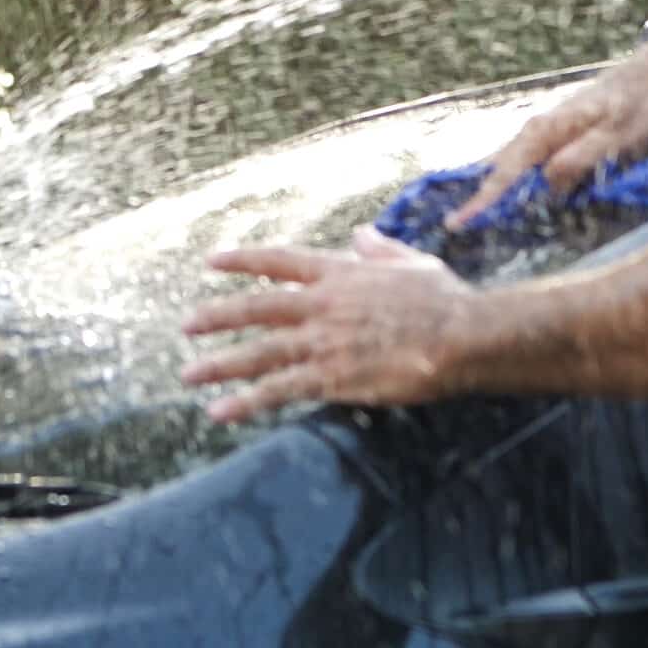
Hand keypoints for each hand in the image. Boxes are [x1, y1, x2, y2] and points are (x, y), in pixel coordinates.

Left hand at [181, 229, 476, 423]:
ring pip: (259, 352)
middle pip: (256, 308)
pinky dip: (247, 402)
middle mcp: (322, 305)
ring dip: (220, 364)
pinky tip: (221, 413)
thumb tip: (361, 234)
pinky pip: (279, 391)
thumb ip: (380, 248)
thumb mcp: (412, 260)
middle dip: (217, 317)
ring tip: (189, 376)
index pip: (279, 262)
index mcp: (339, 273)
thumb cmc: (444, 299)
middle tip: (186, 327)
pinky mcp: (332, 377)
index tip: (212, 262)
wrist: (461, 335)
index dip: (242, 261)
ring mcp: (323, 342)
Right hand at [447, 67, 647, 227]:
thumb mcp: (616, 136)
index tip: (455, 222)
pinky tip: (503, 196)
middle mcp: (535, 131)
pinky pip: (521, 164)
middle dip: (475, 199)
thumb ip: (582, 157)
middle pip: (497, 170)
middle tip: (449, 228)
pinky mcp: (553, 138)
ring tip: (467, 216)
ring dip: (489, 192)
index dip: (481, 200)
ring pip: (507, 167)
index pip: (505, 173)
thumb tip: (547, 180)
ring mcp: (543, 134)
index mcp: (544, 131)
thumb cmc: (636, 108)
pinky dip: (507, 181)